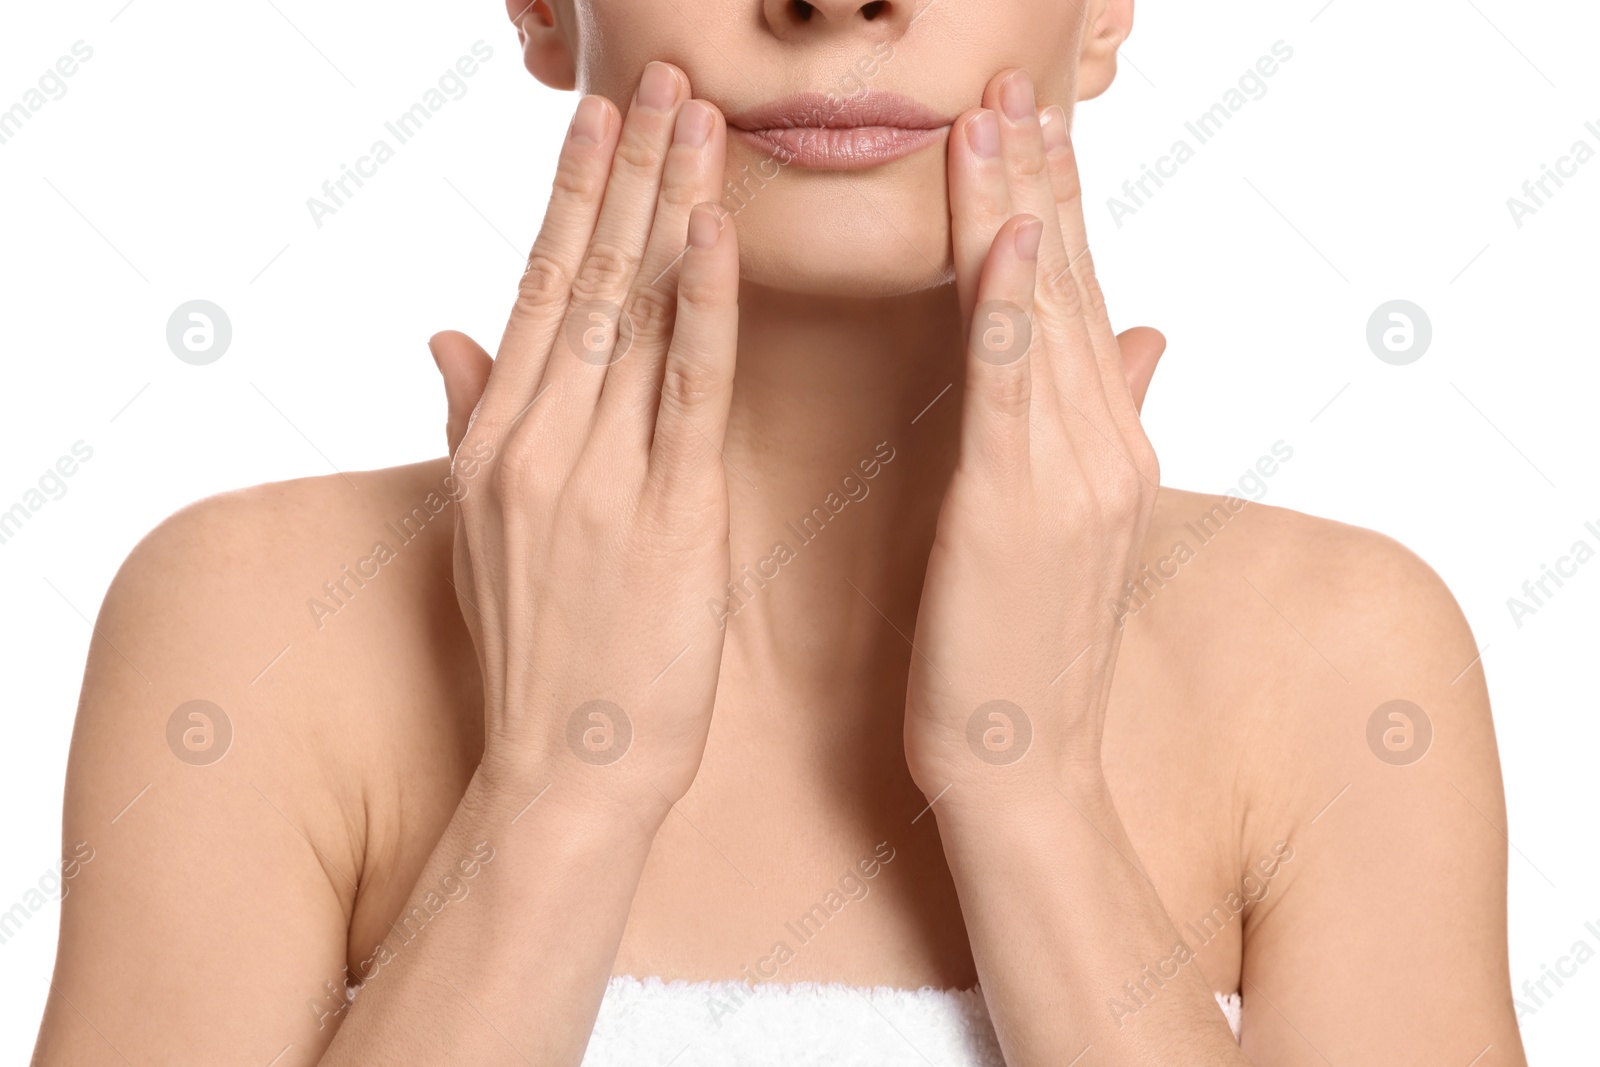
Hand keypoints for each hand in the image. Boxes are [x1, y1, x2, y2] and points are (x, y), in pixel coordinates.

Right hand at [433, 61, 737, 816]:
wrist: (566, 769)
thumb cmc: (542, 654)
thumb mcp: (483, 533)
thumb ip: (469, 420)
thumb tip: (444, 333)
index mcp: (497, 440)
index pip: (540, 289)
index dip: (572, 194)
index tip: (599, 116)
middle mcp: (534, 441)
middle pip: (587, 278)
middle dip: (628, 169)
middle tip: (661, 77)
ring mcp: (594, 476)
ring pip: (635, 313)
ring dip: (669, 204)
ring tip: (696, 116)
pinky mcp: (665, 517)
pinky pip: (687, 392)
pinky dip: (702, 307)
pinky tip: (716, 232)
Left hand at [904, 68, 1163, 801]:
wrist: (1025, 768)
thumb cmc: (1025, 653)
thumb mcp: (1074, 528)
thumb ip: (1107, 424)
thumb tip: (1152, 338)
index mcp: (1109, 448)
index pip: (1085, 304)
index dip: (1062, 210)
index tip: (1036, 130)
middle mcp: (1106, 448)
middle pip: (1074, 289)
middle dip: (1043, 182)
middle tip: (1016, 87)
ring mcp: (1071, 477)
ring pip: (1045, 318)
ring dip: (1021, 211)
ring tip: (997, 120)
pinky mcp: (1014, 511)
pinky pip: (1013, 392)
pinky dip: (1012, 310)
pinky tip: (1009, 238)